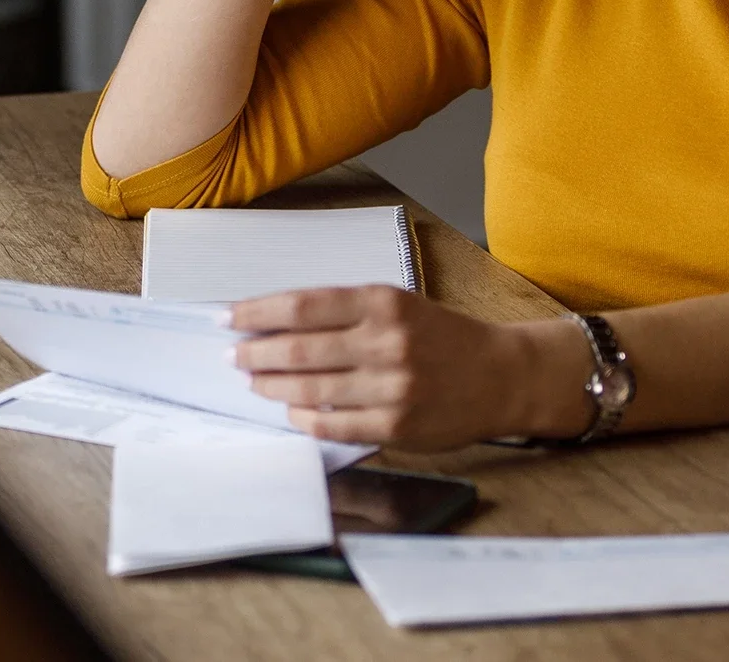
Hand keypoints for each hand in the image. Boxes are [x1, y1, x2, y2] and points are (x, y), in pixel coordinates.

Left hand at [231, 285, 574, 449]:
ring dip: (272, 386)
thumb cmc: (441, 337)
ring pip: (310, 389)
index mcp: (382, 303)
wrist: (501, 376)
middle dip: (255, 353)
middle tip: (232, 356)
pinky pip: (333, 425)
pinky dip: (304, 418)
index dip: (256, 313)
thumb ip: (343, 313)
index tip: (228, 319)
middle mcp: (386, 343)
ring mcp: (391, 387)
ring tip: (254, 382)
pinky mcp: (396, 425)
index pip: (302, 306)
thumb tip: (275, 323)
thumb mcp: (397, 305)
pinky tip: (291, 411)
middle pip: (298, 349)